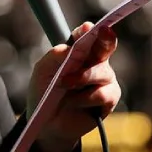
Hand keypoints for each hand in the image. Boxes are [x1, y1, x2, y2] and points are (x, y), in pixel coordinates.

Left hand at [26, 23, 120, 151]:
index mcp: (78, 51)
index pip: (86, 35)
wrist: (47, 124)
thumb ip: (54, 57)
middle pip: (106, 45)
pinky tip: (75, 102)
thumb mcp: (42, 72)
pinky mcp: (109, 97)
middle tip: (103, 33)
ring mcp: (104, 79)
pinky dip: (86, 98)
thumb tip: (67, 48)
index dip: (89, 30)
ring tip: (65, 84)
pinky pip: (104, 93)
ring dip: (83, 77)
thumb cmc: (44, 93)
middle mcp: (94, 61)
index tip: (88, 27)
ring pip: (103, 71)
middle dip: (106, 39)